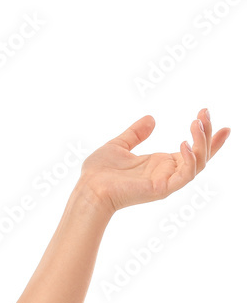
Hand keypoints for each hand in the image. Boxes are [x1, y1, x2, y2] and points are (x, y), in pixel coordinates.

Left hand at [79, 108, 230, 215]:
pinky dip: (190, 159)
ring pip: (198, 163)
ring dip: (202, 143)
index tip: (215, 119)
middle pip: (200, 154)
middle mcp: (168, 172)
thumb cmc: (99, 172)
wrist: (88, 188)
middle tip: (205, 113)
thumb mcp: (119, 145)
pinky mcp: (162, 189)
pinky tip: (184, 143)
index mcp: (160, 164)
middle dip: (207, 134)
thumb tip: (152, 118)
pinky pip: (185, 175)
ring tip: (196, 122)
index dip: (206, 137)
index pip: (192, 150)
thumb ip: (136, 133)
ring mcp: (167, 181)